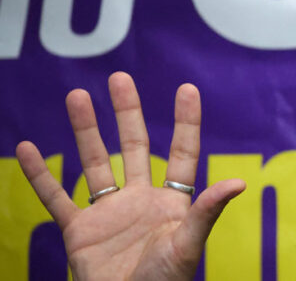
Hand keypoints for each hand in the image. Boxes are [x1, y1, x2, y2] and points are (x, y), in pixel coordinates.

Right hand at [16, 72, 245, 279]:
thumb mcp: (188, 245)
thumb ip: (207, 212)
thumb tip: (239, 183)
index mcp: (173, 201)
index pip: (183, 153)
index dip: (185, 122)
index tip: (187, 88)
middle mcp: (141, 199)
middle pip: (135, 146)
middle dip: (127, 112)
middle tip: (119, 78)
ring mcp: (109, 212)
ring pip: (95, 163)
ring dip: (85, 130)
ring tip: (76, 95)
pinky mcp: (80, 230)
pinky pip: (55, 197)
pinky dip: (40, 174)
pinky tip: (26, 148)